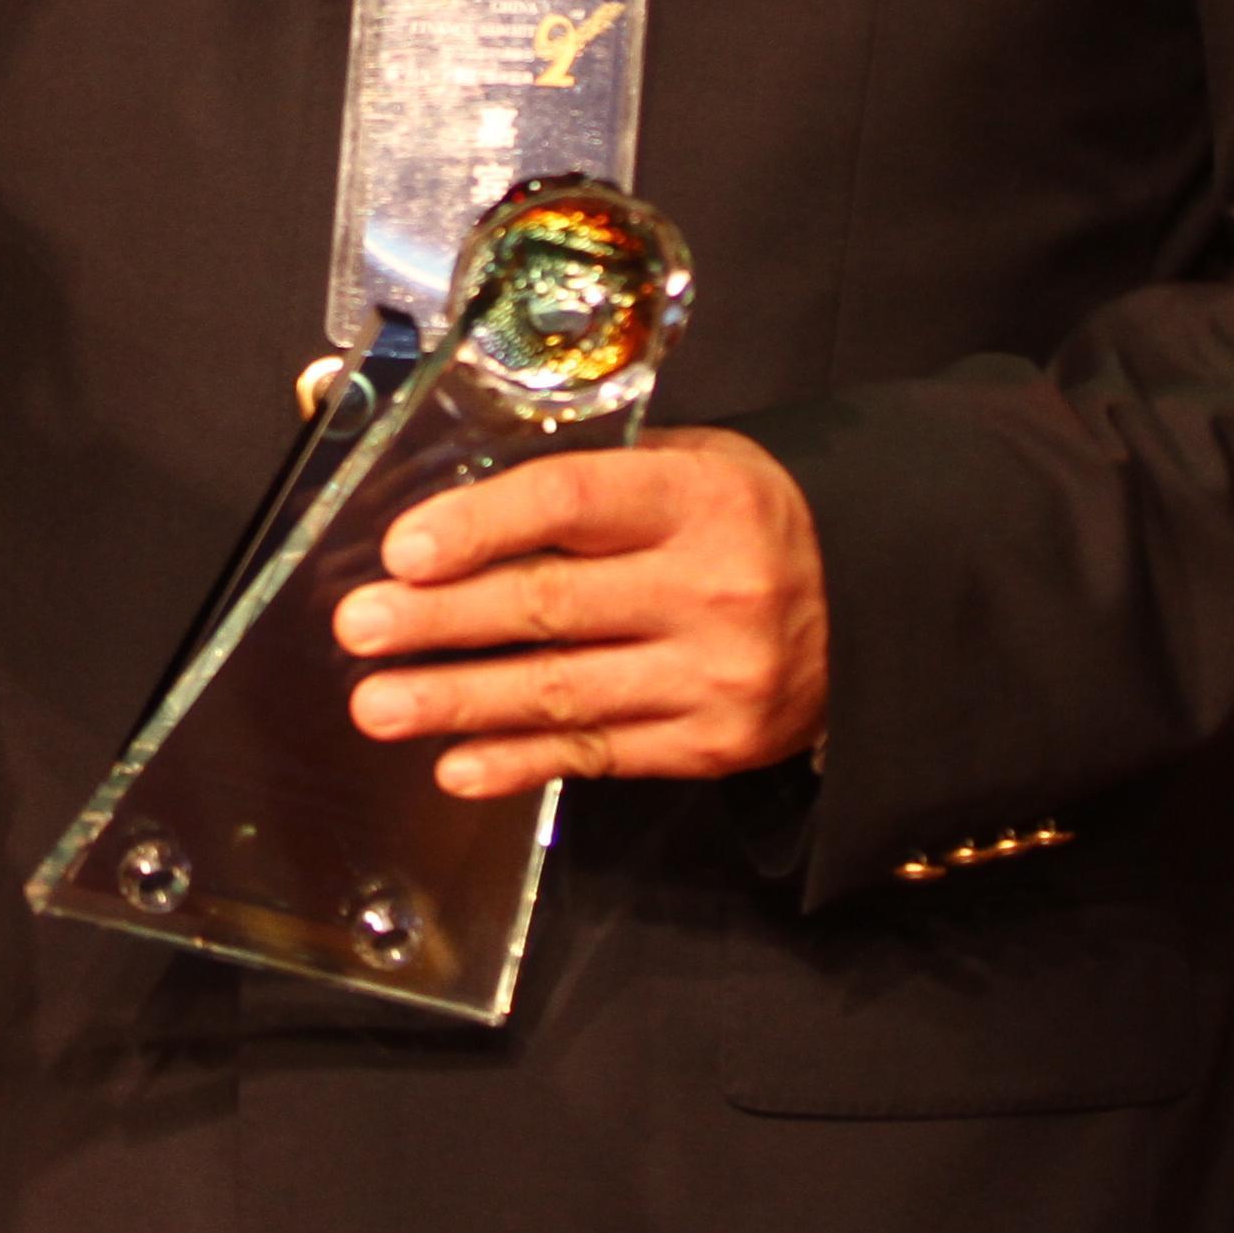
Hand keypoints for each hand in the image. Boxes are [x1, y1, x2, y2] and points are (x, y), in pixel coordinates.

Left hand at [331, 426, 826, 791]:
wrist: (874, 605)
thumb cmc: (747, 522)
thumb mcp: (691, 467)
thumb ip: (587, 484)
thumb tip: (448, 504)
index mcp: (697, 497)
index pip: (570, 504)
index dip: (478, 526)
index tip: (404, 550)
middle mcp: (710, 586)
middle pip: (551, 605)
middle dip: (440, 621)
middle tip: (359, 628)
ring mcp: (714, 675)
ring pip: (563, 691)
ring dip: (457, 701)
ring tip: (378, 704)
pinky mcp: (714, 745)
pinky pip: (599, 756)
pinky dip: (520, 764)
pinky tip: (456, 766)